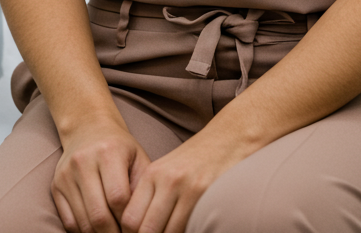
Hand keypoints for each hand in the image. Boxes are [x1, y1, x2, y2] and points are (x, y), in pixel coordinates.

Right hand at [53, 117, 150, 232]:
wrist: (88, 128)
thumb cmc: (120, 148)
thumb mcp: (138, 158)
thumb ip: (143, 187)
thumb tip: (143, 221)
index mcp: (109, 151)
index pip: (118, 198)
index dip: (129, 220)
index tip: (137, 228)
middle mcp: (83, 161)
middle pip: (99, 215)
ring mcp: (66, 174)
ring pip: (83, 222)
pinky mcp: (56, 186)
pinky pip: (68, 221)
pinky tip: (97, 230)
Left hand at [120, 131, 247, 232]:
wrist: (230, 136)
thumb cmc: (199, 158)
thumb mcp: (169, 170)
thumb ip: (152, 195)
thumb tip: (138, 227)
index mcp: (152, 174)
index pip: (130, 218)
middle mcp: (166, 180)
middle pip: (145, 229)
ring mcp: (186, 187)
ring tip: (174, 231)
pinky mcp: (206, 193)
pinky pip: (189, 229)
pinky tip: (190, 229)